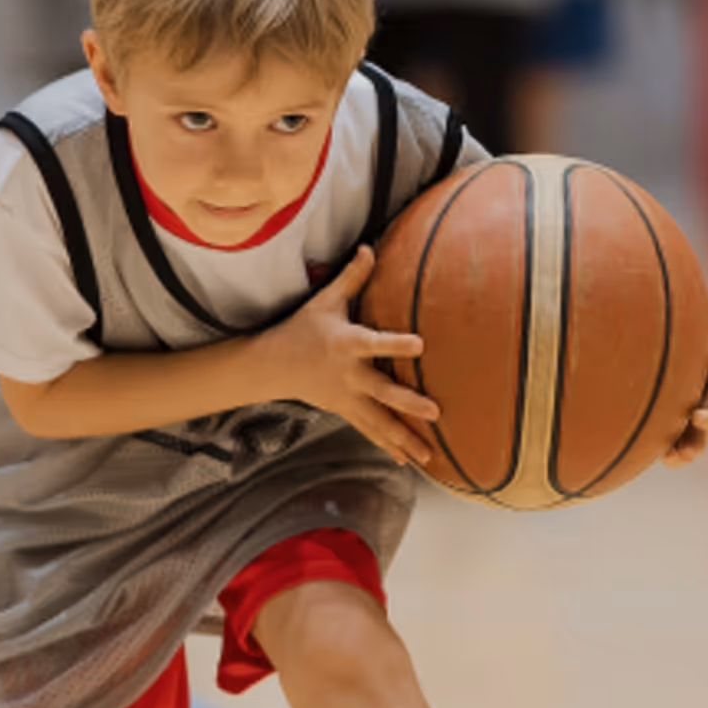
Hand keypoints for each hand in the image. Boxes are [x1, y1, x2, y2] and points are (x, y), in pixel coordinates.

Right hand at [260, 245, 440, 467]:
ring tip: (430, 456)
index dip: (397, 344)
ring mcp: (347, 398)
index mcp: (347, 344)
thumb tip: (370, 246)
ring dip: (404, 438)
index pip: (375, 343)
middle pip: (382, 392)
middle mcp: (349, 375)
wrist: (273, 365)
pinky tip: (410, 461)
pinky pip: (370, 431)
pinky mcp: (345, 411)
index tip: (421, 344)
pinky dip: (389, 446)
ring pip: (379, 422)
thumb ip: (352, 277)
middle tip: (435, 412)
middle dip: (408, 404)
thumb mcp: (325, 301)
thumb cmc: (303, 328)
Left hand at [664, 316, 707, 468]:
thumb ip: (704, 333)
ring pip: (700, 443)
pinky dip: (675, 458)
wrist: (652, 376)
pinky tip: (666, 457)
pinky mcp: (674, 442)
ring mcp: (693, 428)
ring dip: (695, 447)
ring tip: (685, 453)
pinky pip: (677, 456)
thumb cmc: (680, 351)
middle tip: (697, 416)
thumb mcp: (691, 340)